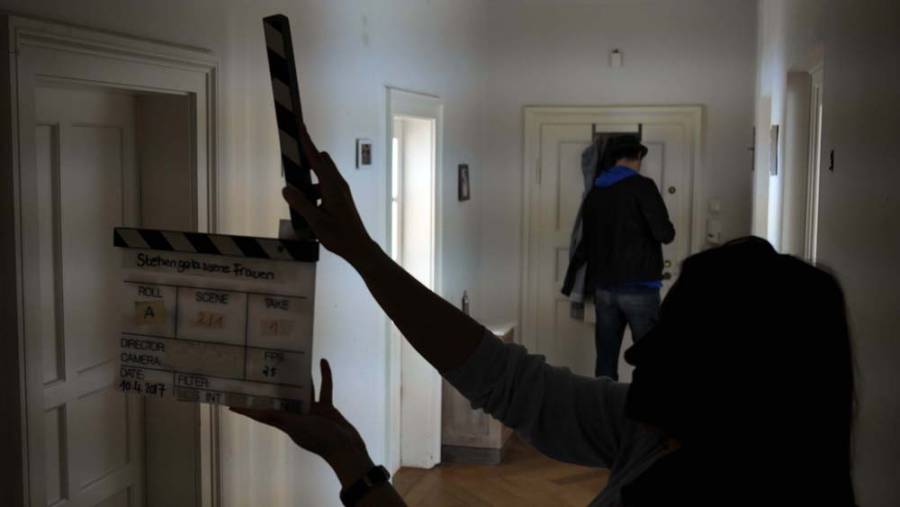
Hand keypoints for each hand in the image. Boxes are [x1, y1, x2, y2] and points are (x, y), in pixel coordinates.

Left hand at [231, 359, 372, 485]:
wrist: (346, 448)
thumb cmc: (319, 439)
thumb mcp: (296, 427)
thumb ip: (278, 417)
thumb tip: (255, 412)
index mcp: (285, 423)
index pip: (261, 414)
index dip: (246, 409)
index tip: (230, 402)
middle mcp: (296, 416)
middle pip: (281, 398)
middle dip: (274, 386)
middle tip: (264, 367)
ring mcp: (312, 412)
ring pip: (303, 390)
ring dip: (300, 377)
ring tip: (294, 359)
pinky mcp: (326, 408)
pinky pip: (324, 388)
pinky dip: (324, 376)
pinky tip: (322, 361)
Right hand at [283, 127, 376, 265]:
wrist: (359, 247)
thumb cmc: (339, 235)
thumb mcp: (315, 221)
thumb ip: (300, 203)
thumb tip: (286, 189)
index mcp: (332, 186)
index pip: (316, 158)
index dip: (307, 141)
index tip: (300, 125)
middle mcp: (338, 184)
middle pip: (321, 161)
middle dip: (307, 160)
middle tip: (292, 167)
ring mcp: (341, 191)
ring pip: (322, 176)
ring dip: (309, 182)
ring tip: (299, 201)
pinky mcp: (341, 198)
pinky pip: (324, 187)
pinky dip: (314, 192)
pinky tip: (309, 210)